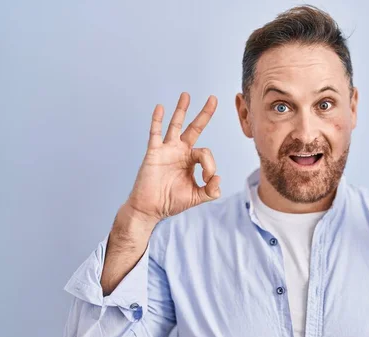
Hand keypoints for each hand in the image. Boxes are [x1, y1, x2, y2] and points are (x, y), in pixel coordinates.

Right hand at [125, 92, 220, 223]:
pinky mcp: (154, 153)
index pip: (206, 153)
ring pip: (176, 125)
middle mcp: (180, 151)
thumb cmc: (172, 201)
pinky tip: (160, 107)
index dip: (210, 165)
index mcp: (191, 160)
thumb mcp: (197, 196)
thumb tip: (218, 178)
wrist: (151, 208)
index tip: (207, 179)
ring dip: (181, 110)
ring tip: (186, 95)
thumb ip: (211, 190)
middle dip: (205, 114)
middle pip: (194, 128)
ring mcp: (167, 150)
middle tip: (214, 98)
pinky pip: (155, 133)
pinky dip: (157, 120)